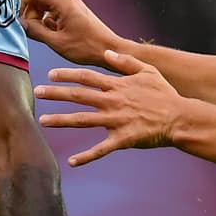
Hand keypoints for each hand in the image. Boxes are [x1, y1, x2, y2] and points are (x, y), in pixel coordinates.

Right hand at [19, 0, 123, 67]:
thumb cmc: (88, 47)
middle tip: (30, 30)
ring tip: (43, 35)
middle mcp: (68, 0)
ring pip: (47, 6)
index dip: (23, 1)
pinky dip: (49, 22)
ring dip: (39, 19)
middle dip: (30, 13)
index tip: (18, 16)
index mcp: (63, 3)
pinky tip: (54, 36)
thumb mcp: (57, 42)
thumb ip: (36, 31)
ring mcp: (72, 6)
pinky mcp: (75, 13)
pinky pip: (55, 12)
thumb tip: (22, 24)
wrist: (109, 51)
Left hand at [35, 49, 180, 165]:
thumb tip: (107, 52)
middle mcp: (112, 101)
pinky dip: (86, 157)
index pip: (87, 77)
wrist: (179, 118)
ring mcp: (116, 121)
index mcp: (117, 85)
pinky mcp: (123, 139)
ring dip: (61, 120)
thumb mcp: (147, 71)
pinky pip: (101, 149)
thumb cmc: (164, 94)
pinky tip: (71, 162)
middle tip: (36, 92)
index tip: (51, 75)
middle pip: (78, 96)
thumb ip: (125, 61)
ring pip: (82, 120)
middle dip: (55, 93)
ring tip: (43, 121)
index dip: (67, 75)